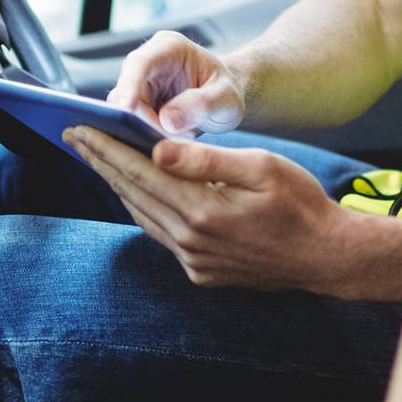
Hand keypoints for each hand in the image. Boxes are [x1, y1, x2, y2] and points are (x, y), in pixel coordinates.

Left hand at [66, 127, 346, 291]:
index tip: (78, 128)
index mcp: (202, 210)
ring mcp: (194, 261)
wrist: (327, 256)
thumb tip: (156, 150)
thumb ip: (206, 159)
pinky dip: (144, 210)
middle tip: (74, 137)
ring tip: (99, 160)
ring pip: (143, 217)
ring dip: (118, 187)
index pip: (139, 173)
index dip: (105, 148)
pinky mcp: (202, 272)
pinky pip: (162, 236)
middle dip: (101, 162)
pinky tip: (138, 194)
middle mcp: (191, 240)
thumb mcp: (261, 167)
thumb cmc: (301, 204)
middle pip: (132, 194)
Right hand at [106, 30, 245, 136]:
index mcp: (170, 47)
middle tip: (172, 138)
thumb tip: (166, 120)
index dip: (130, 84)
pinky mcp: (135, 103)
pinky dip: (142, 134)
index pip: (141, 62)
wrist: (222, 101)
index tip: (127, 109)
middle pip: (126, 89)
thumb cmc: (227, 93)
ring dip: (143, 129)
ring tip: (178, 138)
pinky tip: (165, 142)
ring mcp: (138, 82)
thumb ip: (201, 105)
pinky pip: (127, 121)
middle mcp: (148, 61)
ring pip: (122, 109)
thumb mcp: (226, 99)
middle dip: (141, 118)